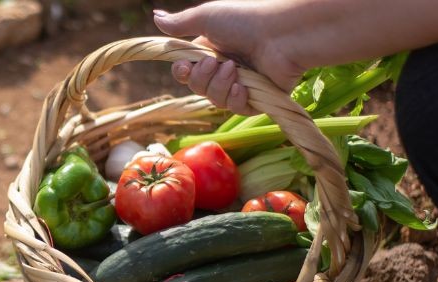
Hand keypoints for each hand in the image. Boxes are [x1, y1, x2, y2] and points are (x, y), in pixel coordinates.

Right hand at [154, 2, 305, 114]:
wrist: (283, 34)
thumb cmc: (246, 20)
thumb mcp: (207, 17)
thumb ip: (180, 23)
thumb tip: (155, 17)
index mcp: (212, 50)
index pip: (187, 71)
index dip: (182, 73)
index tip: (184, 68)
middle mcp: (225, 68)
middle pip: (198, 88)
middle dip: (202, 79)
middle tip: (215, 64)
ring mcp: (242, 84)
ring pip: (215, 100)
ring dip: (220, 86)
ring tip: (235, 70)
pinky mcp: (259, 98)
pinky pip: (236, 109)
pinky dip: (236, 100)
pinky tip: (243, 88)